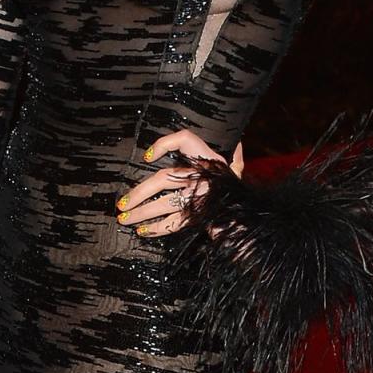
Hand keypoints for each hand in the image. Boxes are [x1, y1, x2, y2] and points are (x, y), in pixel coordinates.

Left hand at [115, 131, 243, 237]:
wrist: (251, 216)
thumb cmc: (235, 189)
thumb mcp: (236, 167)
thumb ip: (232, 154)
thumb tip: (219, 147)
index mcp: (211, 160)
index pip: (185, 140)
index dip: (164, 144)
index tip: (147, 156)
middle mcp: (204, 176)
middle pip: (164, 178)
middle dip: (139, 192)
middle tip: (121, 203)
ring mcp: (201, 197)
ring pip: (165, 203)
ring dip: (142, 212)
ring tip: (124, 219)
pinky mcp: (200, 216)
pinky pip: (174, 223)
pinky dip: (157, 228)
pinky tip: (143, 231)